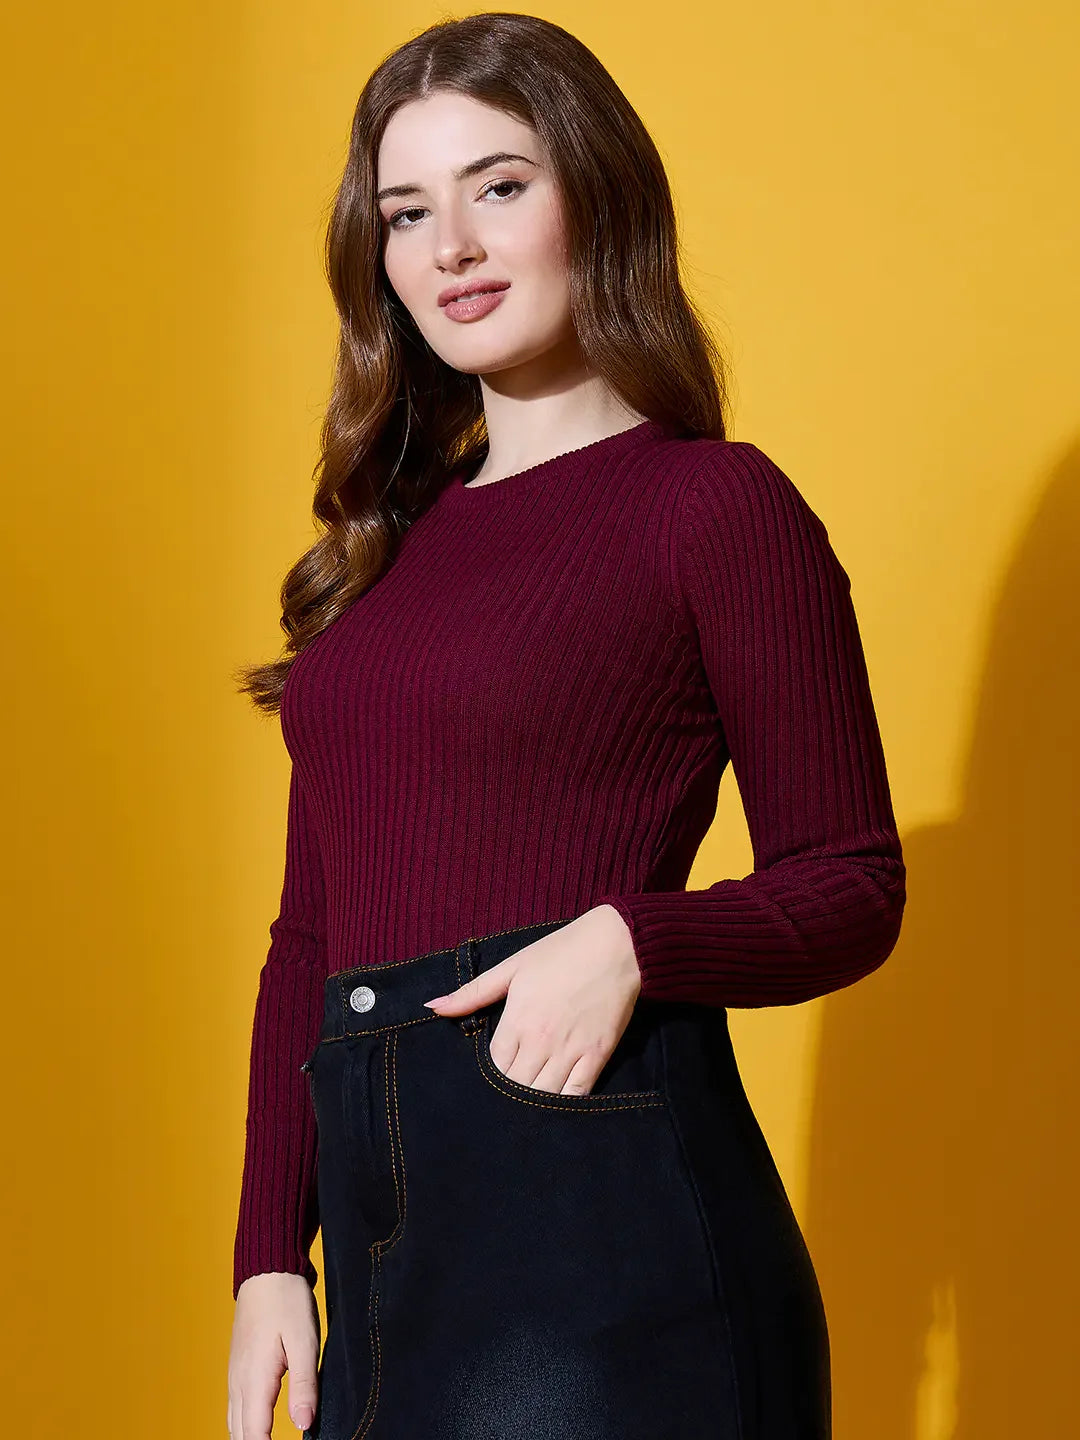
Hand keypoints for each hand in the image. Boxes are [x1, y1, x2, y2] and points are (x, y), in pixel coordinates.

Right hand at [227, 1272, 319, 1437]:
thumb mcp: (305, 1342)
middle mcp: (239, 1383)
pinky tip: (256, 1429)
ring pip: (234, 1424)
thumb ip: (305, 1385)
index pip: (256, 1436)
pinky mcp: (238, 1368)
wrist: (267, 1271)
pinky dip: (244, 1427)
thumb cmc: (287, 1302)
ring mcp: (235, 1375)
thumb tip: (303, 1424)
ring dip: (248, 1439)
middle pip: (241, 1435)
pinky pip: (235, 1409)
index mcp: (255, 1380)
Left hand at [422, 905, 640, 1094]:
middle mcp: (541, 1041)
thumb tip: (432, 1006)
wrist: (616, 945)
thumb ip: (472, 993)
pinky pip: (577, 1094)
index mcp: (517, 1020)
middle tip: (500, 1107)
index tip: (486, 1082)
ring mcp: (571, 1050)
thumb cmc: (561, 952)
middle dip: (506, 1097)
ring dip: (531, 1107)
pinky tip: (554, 1112)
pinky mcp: (598, 1055)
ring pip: (543, 1096)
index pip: (493, 1066)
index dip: (488, 1078)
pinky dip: (563, 1106)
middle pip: (514, 1086)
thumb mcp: (512, 966)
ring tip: (522, 1115)